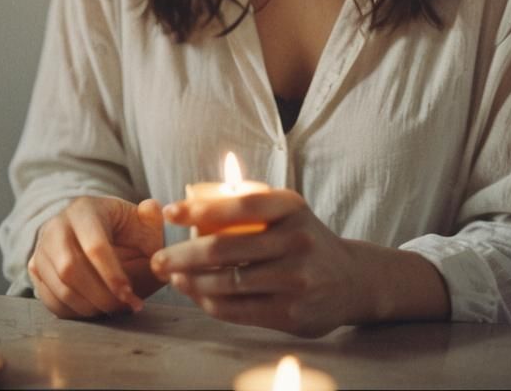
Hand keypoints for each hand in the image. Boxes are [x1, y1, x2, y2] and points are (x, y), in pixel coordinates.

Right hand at [28, 196, 164, 318]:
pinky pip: (49, 299)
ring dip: (87, 306)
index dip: (112, 275)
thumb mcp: (143, 221)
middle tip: (122, 307)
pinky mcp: (35, 268)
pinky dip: (73, 312)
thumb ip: (152, 218)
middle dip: (99, 295)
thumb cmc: (126, 230)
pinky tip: (95, 310)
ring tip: (112, 309)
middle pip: (70, 269)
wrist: (99, 232)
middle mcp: (57, 225)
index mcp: (85, 209)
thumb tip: (151, 208)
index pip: (94, 246)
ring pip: (58, 287)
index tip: (130, 294)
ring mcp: (42, 247)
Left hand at [151, 189, 362, 337]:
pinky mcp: (292, 313)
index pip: (238, 205)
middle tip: (158, 259)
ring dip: (191, 282)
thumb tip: (196, 197)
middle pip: (225, 247)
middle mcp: (296, 240)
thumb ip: (249, 201)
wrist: (351, 279)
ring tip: (172, 278)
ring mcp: (295, 279)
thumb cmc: (303, 237)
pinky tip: (196, 295)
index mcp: (291, 207)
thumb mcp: (287, 211)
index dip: (199, 208)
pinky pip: (238, 310)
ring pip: (228, 282)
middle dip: (183, 254)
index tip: (168, 212)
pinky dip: (210, 303)